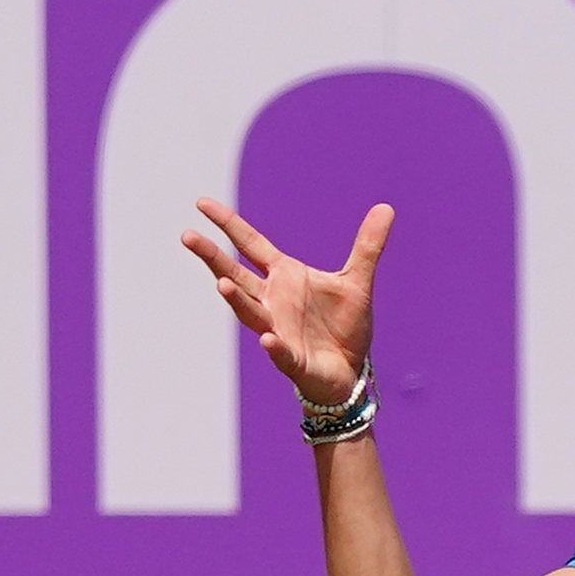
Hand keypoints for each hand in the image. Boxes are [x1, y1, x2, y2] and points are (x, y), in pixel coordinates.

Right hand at [182, 198, 392, 406]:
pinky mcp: (291, 359)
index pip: (250, 244)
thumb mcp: (358, 281)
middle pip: (236, 274)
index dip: (228, 224)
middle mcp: (273, 300)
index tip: (202, 204)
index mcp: (284, 276)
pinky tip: (267, 339)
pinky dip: (273, 346)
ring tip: (221, 283)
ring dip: (237, 299)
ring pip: (250, 312)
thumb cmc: (344, 326)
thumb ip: (367, 246)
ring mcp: (277, 329)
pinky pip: (280, 352)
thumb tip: (386, 207)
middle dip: (213, 257)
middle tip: (188, 236)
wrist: (349, 370)